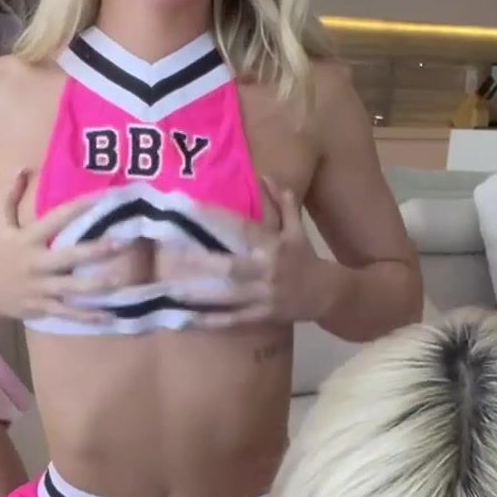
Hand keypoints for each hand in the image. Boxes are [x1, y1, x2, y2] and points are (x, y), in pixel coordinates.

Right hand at [0, 169, 134, 323]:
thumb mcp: (0, 225)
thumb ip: (10, 196)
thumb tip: (22, 168)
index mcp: (27, 239)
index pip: (57, 219)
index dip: (81, 207)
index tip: (105, 197)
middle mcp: (35, 263)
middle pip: (69, 256)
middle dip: (96, 250)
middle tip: (123, 242)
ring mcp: (40, 288)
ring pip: (72, 287)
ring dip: (98, 285)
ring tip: (121, 278)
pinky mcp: (42, 308)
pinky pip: (68, 312)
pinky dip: (88, 316)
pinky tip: (110, 317)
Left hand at [167, 184, 337, 326]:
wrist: (328, 294)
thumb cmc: (306, 258)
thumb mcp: (297, 228)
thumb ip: (282, 202)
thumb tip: (265, 176)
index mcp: (273, 245)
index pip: (240, 229)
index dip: (214, 219)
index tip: (187, 212)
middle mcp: (266, 269)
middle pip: (228, 266)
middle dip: (198, 262)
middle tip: (168, 254)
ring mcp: (263, 295)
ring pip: (226, 295)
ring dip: (197, 293)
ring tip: (168, 289)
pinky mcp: (261, 316)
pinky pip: (232, 319)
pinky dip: (210, 320)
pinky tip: (186, 318)